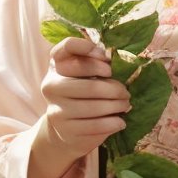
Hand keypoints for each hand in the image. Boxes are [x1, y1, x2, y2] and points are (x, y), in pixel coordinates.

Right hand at [41, 36, 130, 160]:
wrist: (65, 127)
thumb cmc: (81, 92)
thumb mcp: (83, 74)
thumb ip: (95, 62)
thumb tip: (116, 61)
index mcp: (56, 65)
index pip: (67, 47)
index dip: (87, 48)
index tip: (107, 58)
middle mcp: (51, 86)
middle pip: (90, 86)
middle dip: (114, 89)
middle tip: (126, 92)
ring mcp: (56, 110)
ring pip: (94, 107)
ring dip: (117, 106)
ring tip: (125, 105)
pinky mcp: (65, 131)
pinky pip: (95, 126)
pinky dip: (113, 123)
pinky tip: (120, 121)